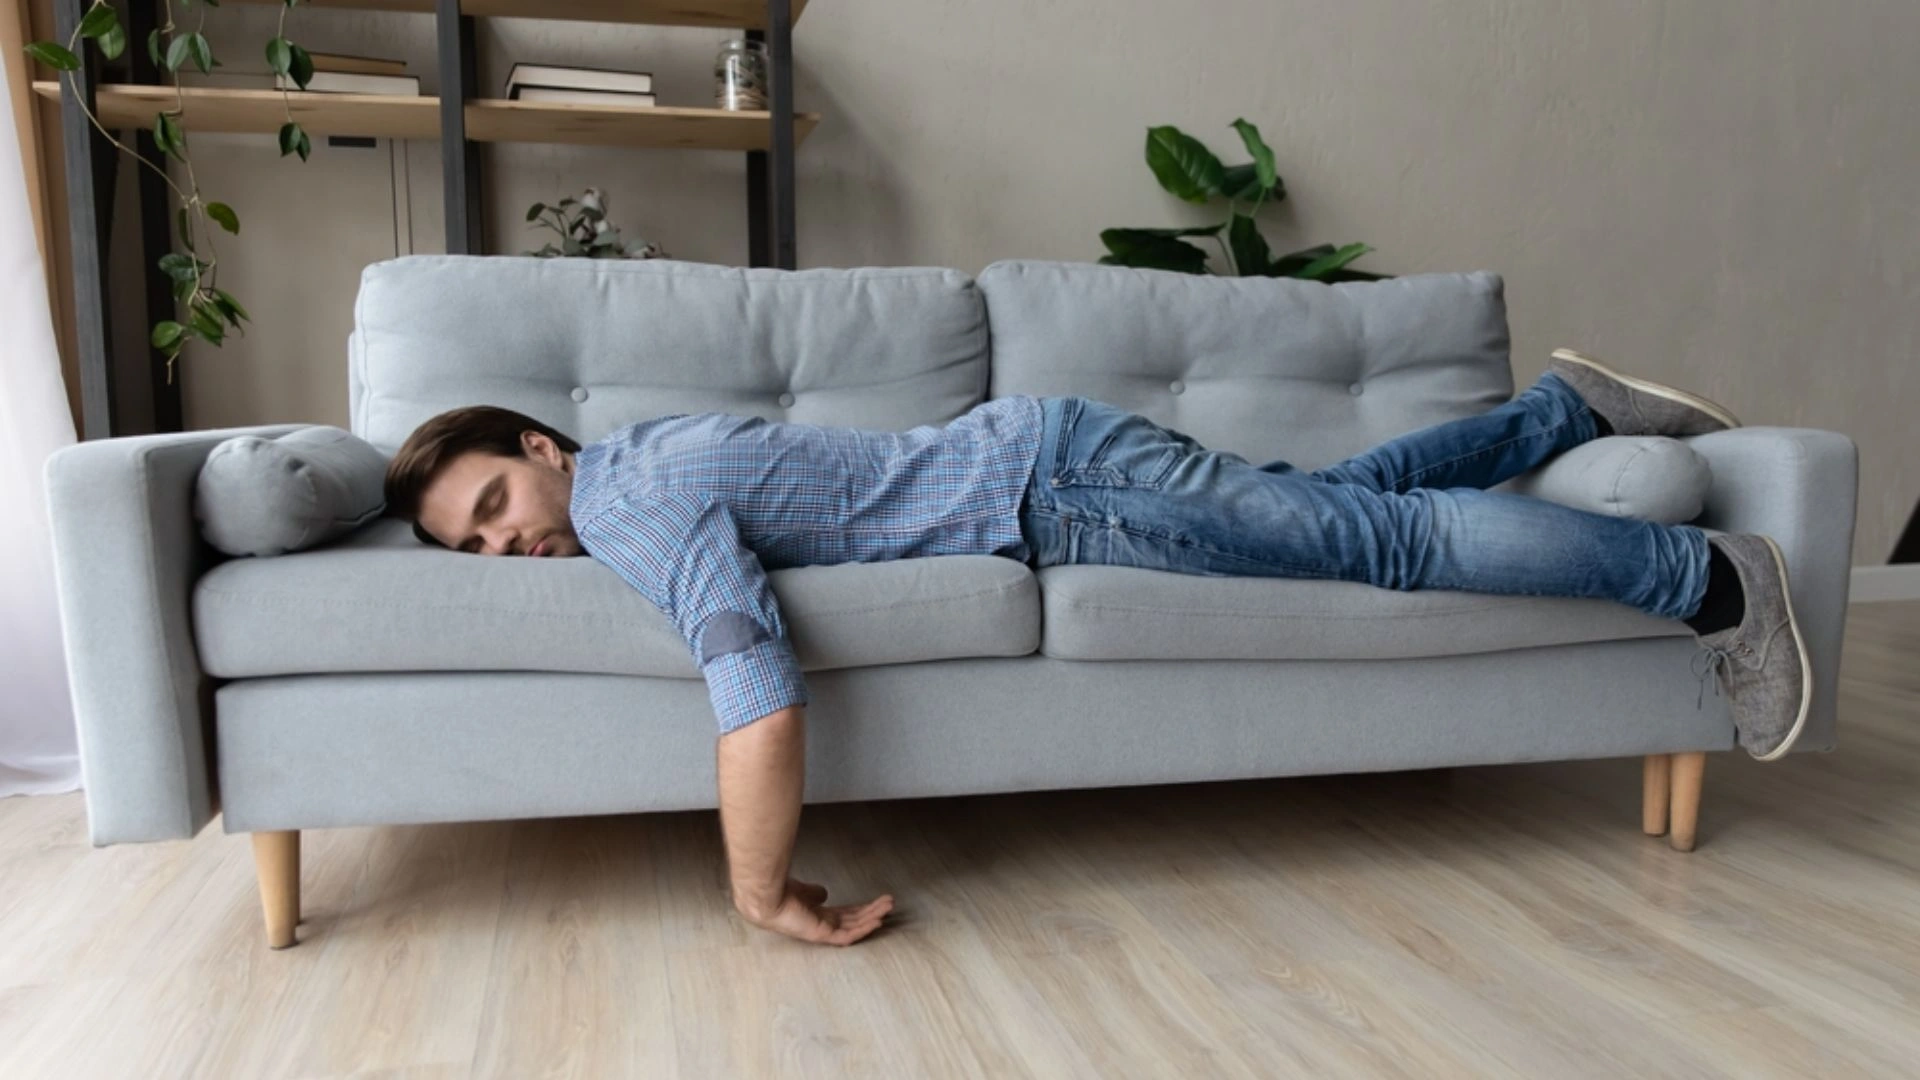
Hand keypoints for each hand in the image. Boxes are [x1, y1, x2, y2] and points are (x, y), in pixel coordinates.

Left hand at [739, 875, 894, 945]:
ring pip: (854, 926)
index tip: (875, 903)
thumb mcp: (803, 892)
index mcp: (817, 916)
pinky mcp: (821, 935)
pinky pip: (847, 935)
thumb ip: (813, 893)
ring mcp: (822, 932)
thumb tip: (823, 893)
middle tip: (889, 903)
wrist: (767, 898)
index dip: (861, 909)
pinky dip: (863, 929)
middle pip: (853, 920)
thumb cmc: (779, 894)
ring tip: (889, 907)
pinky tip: (877, 921)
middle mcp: (821, 925)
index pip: (845, 915)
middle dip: (872, 911)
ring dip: (872, 917)